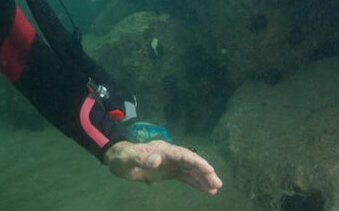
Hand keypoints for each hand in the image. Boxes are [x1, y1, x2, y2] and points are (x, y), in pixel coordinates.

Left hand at [105, 140, 222, 194]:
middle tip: (218, 183)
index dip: (196, 162)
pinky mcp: (170, 172)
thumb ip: (141, 158)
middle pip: (191, 162)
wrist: (120, 161)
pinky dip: (196, 183)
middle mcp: (171, 155)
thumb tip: (156, 159)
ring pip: (191, 170)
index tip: (209, 170)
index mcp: (163, 150)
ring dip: (203, 179)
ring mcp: (171, 163)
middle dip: (205, 172)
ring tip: (216, 188)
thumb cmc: (123, 158)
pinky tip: (206, 189)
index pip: (183, 155)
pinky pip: (186, 177)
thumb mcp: (129, 158)